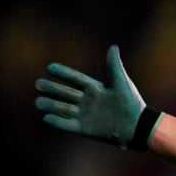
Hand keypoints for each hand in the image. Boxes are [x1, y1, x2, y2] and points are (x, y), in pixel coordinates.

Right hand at [35, 45, 151, 149]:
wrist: (137, 127)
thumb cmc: (132, 104)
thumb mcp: (122, 83)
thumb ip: (114, 66)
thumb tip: (113, 46)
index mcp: (97, 89)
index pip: (76, 79)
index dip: (64, 74)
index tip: (50, 67)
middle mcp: (89, 101)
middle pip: (66, 93)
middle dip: (52, 89)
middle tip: (38, 84)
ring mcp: (86, 115)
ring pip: (64, 108)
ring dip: (51, 105)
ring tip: (38, 102)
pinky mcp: (86, 129)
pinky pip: (68, 124)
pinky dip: (57, 122)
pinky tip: (46, 118)